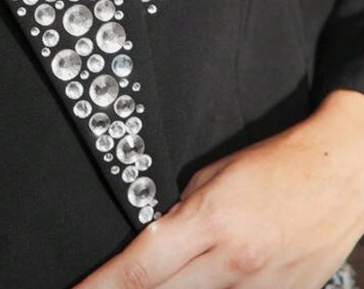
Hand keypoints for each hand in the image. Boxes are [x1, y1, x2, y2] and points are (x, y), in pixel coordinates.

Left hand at [73, 90, 363, 288]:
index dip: (103, 286)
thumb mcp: (213, 173)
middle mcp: (235, 262)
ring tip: (158, 285)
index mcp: (211, 221)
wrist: (338, 174)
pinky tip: (203, 286)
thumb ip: (181, 212)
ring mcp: (261, 288)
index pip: (141, 265)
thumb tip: (157, 239)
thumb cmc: (278, 165)